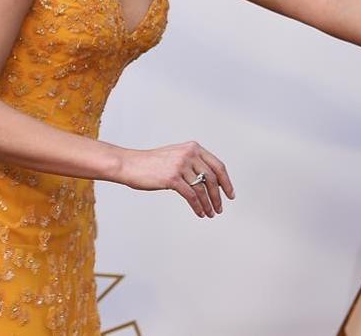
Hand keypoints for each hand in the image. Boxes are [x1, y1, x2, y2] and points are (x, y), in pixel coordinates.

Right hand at [115, 141, 233, 217]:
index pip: (218, 166)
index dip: (226, 181)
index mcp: (194, 148)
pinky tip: (200, 213)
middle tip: (221, 207)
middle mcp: (190, 154)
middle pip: (213, 178)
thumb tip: (209, 180)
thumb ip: (193, 163)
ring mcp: (181, 166)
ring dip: (209, 203)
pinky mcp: (172, 178)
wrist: (129, 164)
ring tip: (211, 213)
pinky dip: (198, 206)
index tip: (230, 194)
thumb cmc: (151, 162)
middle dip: (218, 195)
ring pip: (203, 189)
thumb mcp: (176, 155)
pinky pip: (191, 196)